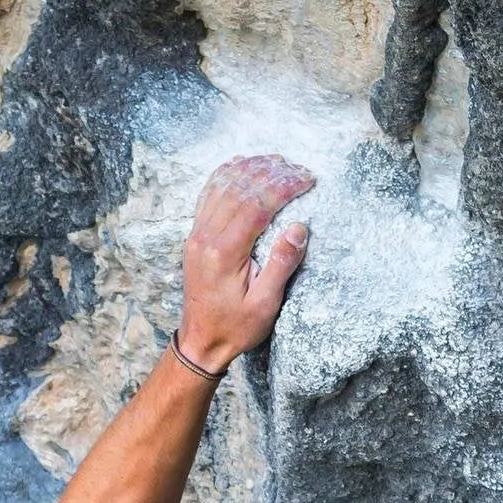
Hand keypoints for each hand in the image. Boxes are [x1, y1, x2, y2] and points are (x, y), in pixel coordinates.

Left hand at [175, 154, 314, 372]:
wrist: (202, 341)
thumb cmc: (235, 327)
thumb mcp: (265, 304)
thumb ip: (281, 264)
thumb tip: (299, 228)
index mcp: (224, 254)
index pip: (256, 205)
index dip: (284, 186)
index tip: (307, 178)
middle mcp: (205, 238)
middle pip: (239, 190)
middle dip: (271, 173)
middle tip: (297, 167)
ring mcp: (196, 235)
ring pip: (222, 187)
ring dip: (249, 169)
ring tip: (276, 160)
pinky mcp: (195, 237)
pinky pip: (207, 196)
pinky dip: (224, 176)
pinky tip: (239, 165)